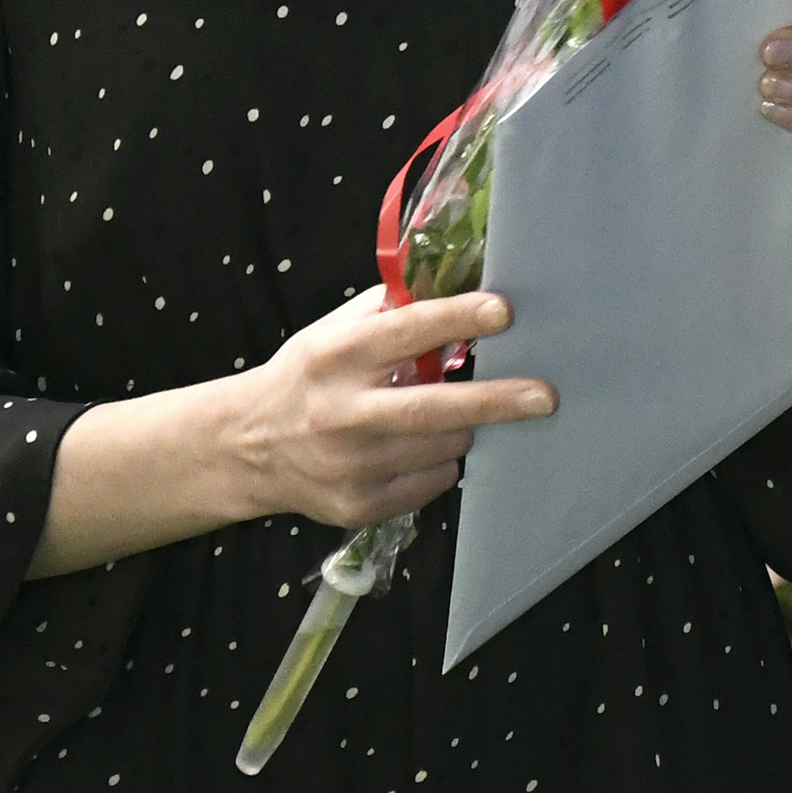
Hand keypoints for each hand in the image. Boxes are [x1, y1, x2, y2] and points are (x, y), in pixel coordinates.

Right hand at [230, 288, 554, 529]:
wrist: (246, 447)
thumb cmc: (306, 377)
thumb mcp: (333, 332)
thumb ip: (390, 312)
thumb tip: (461, 287)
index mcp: (336, 356)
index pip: (406, 332)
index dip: (458, 319)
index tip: (504, 312)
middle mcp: (341, 413)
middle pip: (433, 409)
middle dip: (496, 401)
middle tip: (546, 396)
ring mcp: (350, 466)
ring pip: (443, 448)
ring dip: (464, 428)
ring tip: (454, 414)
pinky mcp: (359, 505)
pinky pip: (432, 483)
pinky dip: (441, 463)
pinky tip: (418, 449)